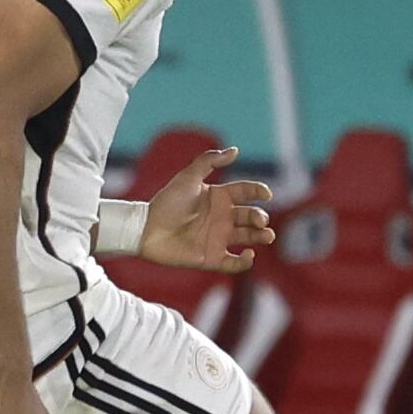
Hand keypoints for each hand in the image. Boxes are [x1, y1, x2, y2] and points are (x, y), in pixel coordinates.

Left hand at [139, 142, 275, 273]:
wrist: (146, 229)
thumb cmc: (166, 203)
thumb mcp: (187, 179)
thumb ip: (208, 161)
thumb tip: (235, 150)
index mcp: (218, 197)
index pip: (246, 191)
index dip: (258, 191)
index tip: (266, 194)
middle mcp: (222, 217)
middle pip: (251, 215)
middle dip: (260, 217)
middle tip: (259, 219)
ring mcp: (219, 237)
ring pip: (250, 237)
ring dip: (262, 236)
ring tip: (266, 235)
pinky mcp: (212, 257)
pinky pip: (235, 263)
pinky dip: (246, 261)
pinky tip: (248, 253)